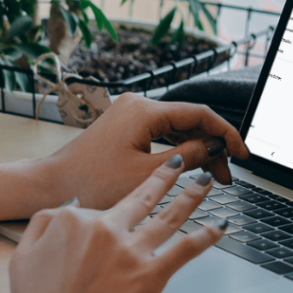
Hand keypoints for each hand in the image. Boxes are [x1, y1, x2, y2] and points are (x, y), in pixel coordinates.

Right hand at [7, 157, 222, 292]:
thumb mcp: (24, 252)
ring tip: (206, 182)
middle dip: (167, 175)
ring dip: (191, 195)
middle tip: (182, 163)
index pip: (105, 205)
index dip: (113, 213)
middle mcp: (109, 227)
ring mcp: (131, 251)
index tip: (122, 210)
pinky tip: (219, 226)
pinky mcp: (149, 276)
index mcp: (79, 218)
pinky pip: (184, 249)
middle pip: (145, 195)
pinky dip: (205, 236)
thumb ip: (45, 221)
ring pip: (170, 214)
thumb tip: (71, 206)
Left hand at [47, 92, 249, 210]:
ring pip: (177, 128)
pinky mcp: (125, 128)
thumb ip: (187, 158)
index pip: (200, 114)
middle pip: (190, 120)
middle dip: (212, 147)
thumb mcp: (146, 175)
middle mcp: (139, 105)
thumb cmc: (90, 184)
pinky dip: (178, 151)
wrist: (50, 186)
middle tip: (226, 176)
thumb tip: (214, 148)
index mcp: (145, 110)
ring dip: (196, 151)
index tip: (242, 154)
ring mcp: (131, 115)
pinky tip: (189, 169)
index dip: (225, 134)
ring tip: (212, 177)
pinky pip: (161, 134)